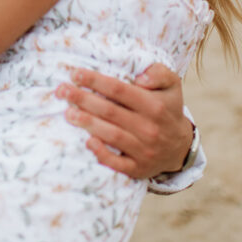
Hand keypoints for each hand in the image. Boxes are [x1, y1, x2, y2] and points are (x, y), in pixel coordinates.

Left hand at [55, 62, 193, 178]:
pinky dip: (102, 154)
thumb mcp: (173, 85)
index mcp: (155, 106)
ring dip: (87, 124)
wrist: (179, 147)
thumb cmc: (167, 109)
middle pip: (110, 111)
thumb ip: (159, 73)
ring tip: (67, 113)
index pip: (120, 90)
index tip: (75, 74)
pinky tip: (87, 142)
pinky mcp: (138, 169)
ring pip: (111, 135)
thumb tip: (140, 78)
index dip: (96, 81)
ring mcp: (144, 150)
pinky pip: (117, 164)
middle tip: (62, 91)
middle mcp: (149, 128)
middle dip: (83, 100)